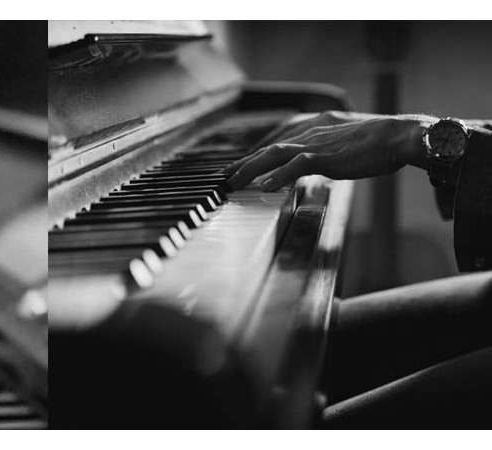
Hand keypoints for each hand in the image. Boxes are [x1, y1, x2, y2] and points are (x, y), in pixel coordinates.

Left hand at [223, 111, 434, 190]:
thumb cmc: (381, 141)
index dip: (258, 150)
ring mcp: (318, 143)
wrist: (403, 136)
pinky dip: (279, 176)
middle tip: (226, 175)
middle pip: (269, 146)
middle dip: (245, 161)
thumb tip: (313, 163)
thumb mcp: (346, 141)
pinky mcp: (328, 157)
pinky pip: (297, 166)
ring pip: (275, 153)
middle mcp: (312, 130)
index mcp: (317, 124)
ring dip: (251, 168)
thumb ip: (327, 149)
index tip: (242, 162)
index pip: (278, 137)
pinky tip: (266, 187)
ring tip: (234, 182)